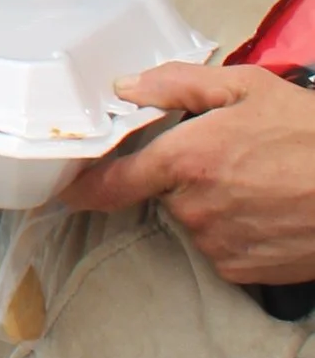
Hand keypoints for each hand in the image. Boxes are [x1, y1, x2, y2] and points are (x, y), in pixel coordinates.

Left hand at [59, 61, 314, 284]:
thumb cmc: (311, 134)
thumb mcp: (249, 88)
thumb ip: (179, 85)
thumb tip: (126, 87)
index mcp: (187, 160)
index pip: (113, 182)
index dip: (85, 185)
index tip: (66, 187)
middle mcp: (195, 209)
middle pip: (163, 195)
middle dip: (185, 177)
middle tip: (232, 157)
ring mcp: (219, 245)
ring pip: (195, 221)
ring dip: (213, 204)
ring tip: (260, 182)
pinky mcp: (244, 272)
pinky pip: (221, 248)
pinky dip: (236, 231)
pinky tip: (268, 210)